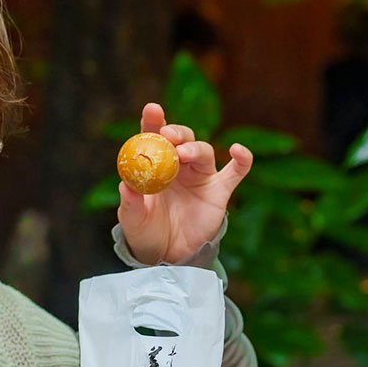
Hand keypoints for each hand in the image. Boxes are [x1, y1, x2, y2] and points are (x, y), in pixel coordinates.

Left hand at [117, 103, 253, 264]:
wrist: (168, 256)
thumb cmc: (146, 232)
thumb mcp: (133, 220)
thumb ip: (131, 203)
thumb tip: (125, 186)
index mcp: (155, 164)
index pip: (154, 136)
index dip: (154, 121)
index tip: (152, 110)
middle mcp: (180, 165)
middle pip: (182, 138)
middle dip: (176, 132)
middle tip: (167, 136)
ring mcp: (201, 176)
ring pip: (204, 151)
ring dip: (195, 149)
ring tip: (183, 154)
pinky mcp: (219, 191)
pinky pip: (235, 172)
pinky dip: (242, 159)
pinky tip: (239, 150)